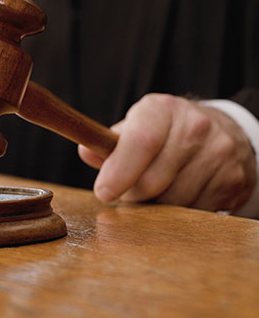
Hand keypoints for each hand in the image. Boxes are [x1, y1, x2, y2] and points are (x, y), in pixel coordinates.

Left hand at [78, 94, 256, 212]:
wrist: (222, 131)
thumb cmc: (165, 132)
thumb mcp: (136, 126)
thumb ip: (109, 143)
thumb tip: (86, 152)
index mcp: (162, 109)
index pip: (140, 142)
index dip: (119, 171)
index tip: (103, 192)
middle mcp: (194, 126)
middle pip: (153, 179)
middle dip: (133, 194)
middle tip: (128, 191)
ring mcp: (218, 152)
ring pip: (174, 201)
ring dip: (156, 206)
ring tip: (155, 190)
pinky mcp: (233, 179)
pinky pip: (196, 211)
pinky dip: (180, 212)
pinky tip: (179, 194)